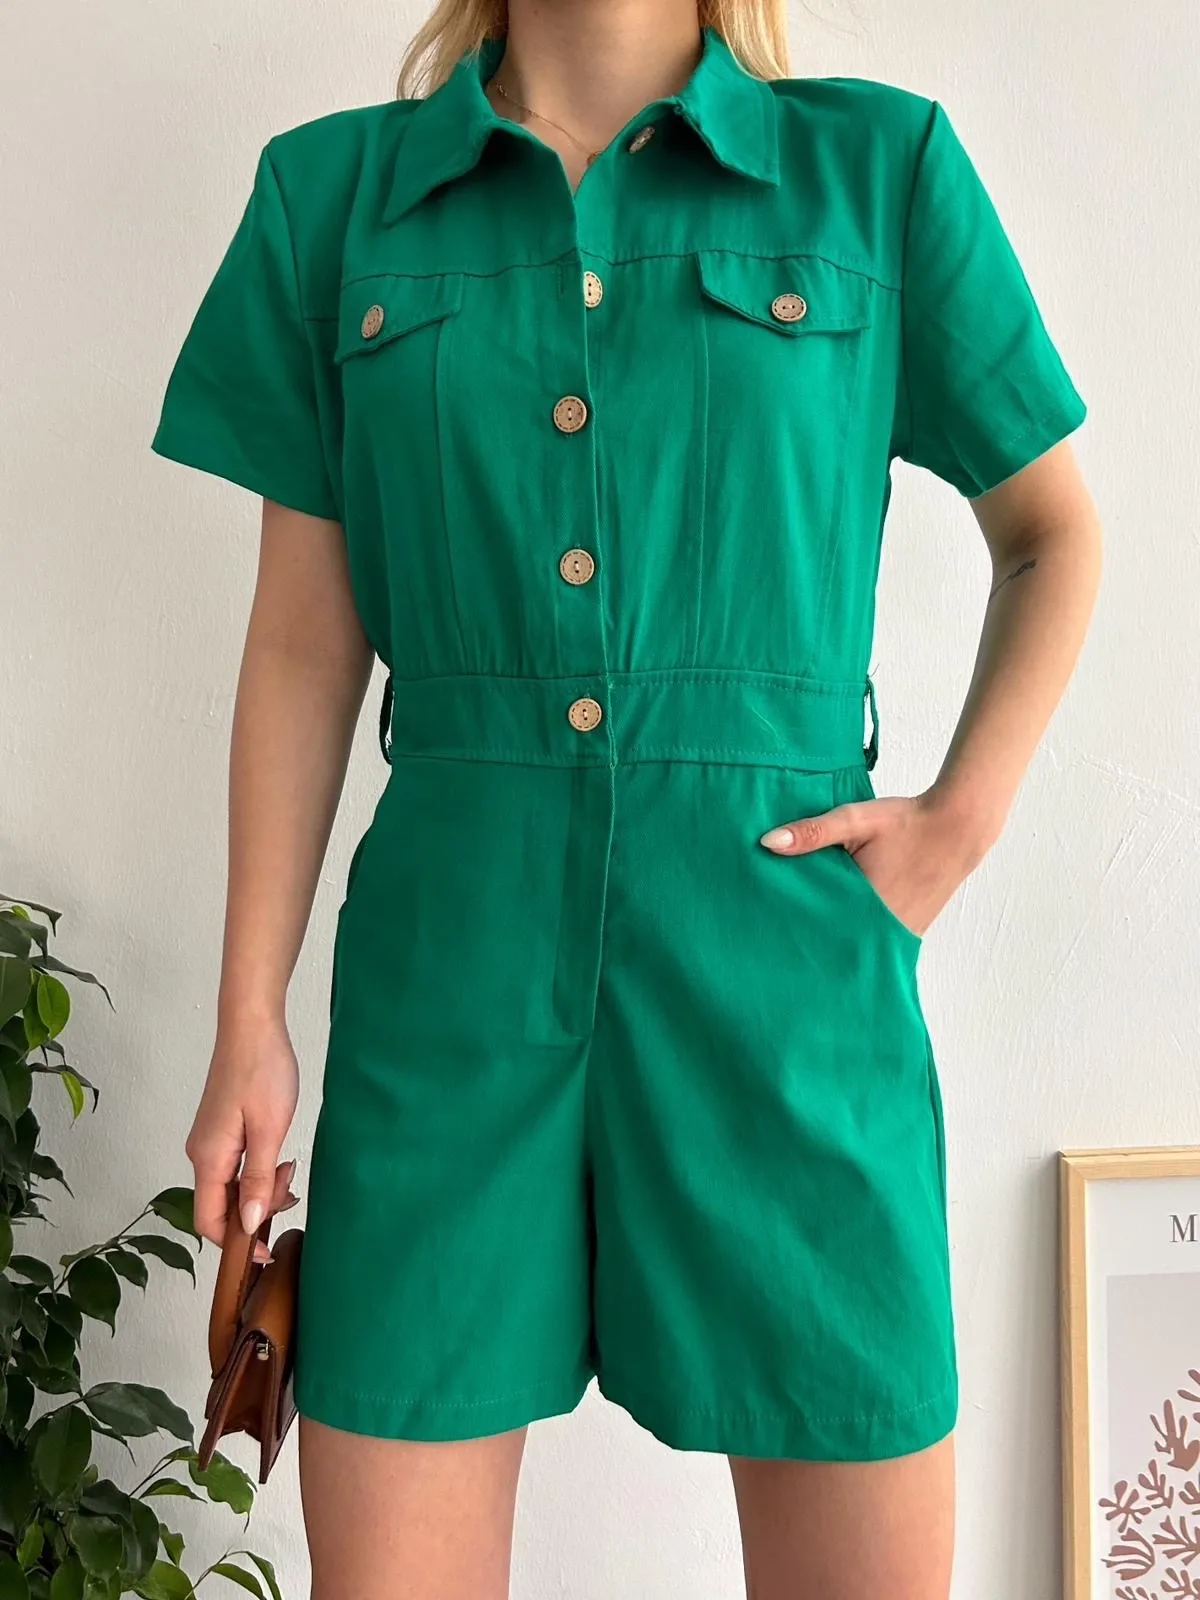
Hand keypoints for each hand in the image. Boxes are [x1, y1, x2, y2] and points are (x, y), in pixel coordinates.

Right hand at [185, 1015, 300, 1264]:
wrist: (252, 1025)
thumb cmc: (262, 1070)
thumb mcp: (270, 1129)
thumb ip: (259, 1179)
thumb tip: (249, 1224)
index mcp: (209, 1158)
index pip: (209, 1222)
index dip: (236, 1243)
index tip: (266, 1251)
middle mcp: (201, 1153)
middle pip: (221, 1206)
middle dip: (256, 1211)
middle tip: (290, 1190)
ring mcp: (209, 1141)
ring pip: (230, 1186)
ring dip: (260, 1189)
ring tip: (289, 1169)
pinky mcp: (221, 1129)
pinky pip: (234, 1166)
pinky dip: (257, 1171)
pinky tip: (278, 1159)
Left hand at [759, 787, 987, 938]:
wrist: (957, 827)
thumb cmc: (906, 823)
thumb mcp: (855, 820)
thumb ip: (813, 831)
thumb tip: (767, 843)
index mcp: (865, 907)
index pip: (818, 932)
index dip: (795, 931)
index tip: (770, 931)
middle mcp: (884, 929)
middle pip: (837, 944)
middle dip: (812, 938)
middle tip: (781, 934)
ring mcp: (901, 934)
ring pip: (859, 945)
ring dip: (837, 939)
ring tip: (807, 931)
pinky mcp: (911, 930)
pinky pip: (878, 941)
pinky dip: (861, 935)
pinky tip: (843, 923)